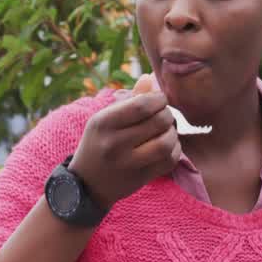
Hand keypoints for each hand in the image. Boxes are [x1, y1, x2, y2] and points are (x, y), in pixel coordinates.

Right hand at [68, 75, 180, 208]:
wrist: (87, 183)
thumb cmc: (98, 142)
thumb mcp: (104, 119)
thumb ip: (129, 99)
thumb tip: (150, 78)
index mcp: (103, 123)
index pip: (141, 105)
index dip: (158, 99)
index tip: (159, 99)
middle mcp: (114, 143)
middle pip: (157, 122)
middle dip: (167, 114)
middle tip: (164, 115)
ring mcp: (127, 164)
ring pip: (165, 143)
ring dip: (173, 133)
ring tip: (167, 130)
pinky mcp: (139, 179)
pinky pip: (168, 161)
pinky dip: (175, 150)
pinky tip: (168, 145)